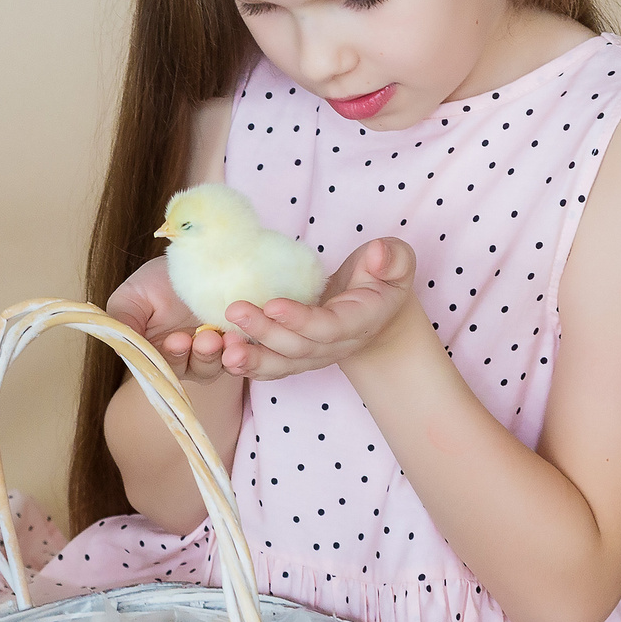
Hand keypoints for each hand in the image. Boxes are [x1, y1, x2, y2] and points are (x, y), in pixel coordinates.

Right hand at [104, 255, 237, 386]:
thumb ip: (123, 321)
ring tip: (224, 337)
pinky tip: (240, 335)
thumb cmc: (156, 281)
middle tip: (206, 339)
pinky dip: (242, 348)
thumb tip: (118, 346)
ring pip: (219, 365)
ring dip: (222, 354)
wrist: (194, 258)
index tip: (177, 341)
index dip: (171, 360)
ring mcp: (214, 351)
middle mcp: (186, 359)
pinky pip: (242, 353)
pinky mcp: (237, 340)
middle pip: (195, 371)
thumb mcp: (132, 297)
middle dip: (201, 357)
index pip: (163, 369)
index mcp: (158, 355)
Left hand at [217, 238, 419, 380]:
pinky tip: (224, 356)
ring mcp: (315, 356)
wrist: (376, 310)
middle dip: (265, 332)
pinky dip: (248, 365)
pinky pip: (272, 367)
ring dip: (251, 358)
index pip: (329, 327)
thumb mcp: (396, 263)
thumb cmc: (382, 279)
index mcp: (360, 322)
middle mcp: (336, 346)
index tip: (273, 304)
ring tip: (223, 347)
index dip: (301, 320)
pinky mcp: (296, 357)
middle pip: (298, 348)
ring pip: (282, 364)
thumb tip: (378, 254)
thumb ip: (392, 259)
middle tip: (234, 312)